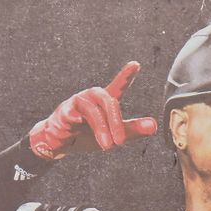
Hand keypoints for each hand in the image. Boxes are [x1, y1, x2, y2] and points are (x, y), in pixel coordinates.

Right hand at [27, 61, 158, 158]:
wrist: (56, 144)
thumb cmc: (84, 135)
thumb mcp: (112, 135)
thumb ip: (131, 130)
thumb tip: (154, 126)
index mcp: (103, 102)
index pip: (117, 87)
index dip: (126, 76)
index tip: (136, 64)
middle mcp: (91, 98)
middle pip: (108, 100)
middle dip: (117, 121)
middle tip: (121, 142)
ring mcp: (77, 102)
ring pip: (94, 109)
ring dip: (103, 128)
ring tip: (108, 145)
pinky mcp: (64, 111)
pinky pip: (76, 115)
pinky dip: (86, 125)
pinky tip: (87, 137)